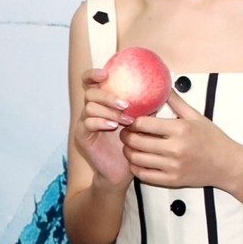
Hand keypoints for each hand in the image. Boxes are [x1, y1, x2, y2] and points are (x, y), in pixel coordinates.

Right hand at [73, 68, 135, 187]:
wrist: (121, 169)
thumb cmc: (131, 144)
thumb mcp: (140, 121)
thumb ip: (144, 105)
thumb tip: (160, 90)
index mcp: (103, 102)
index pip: (91, 82)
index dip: (94, 75)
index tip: (105, 74)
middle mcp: (92, 109)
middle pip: (90, 93)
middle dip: (107, 96)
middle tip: (125, 103)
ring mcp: (85, 122)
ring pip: (89, 107)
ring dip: (109, 111)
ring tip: (125, 120)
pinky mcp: (83, 136)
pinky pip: (87, 123)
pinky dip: (100, 122)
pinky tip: (113, 126)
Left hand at [120, 90, 240, 188]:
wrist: (226, 164)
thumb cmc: (212, 138)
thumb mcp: (196, 116)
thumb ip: (176, 101)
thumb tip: (163, 85)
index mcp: (180, 129)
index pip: (143, 124)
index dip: (132, 121)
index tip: (130, 119)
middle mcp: (175, 149)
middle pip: (136, 141)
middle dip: (126, 136)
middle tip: (125, 132)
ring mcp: (173, 167)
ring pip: (137, 159)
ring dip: (128, 151)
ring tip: (129, 145)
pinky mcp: (172, 180)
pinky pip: (144, 175)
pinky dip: (135, 167)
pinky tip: (137, 160)